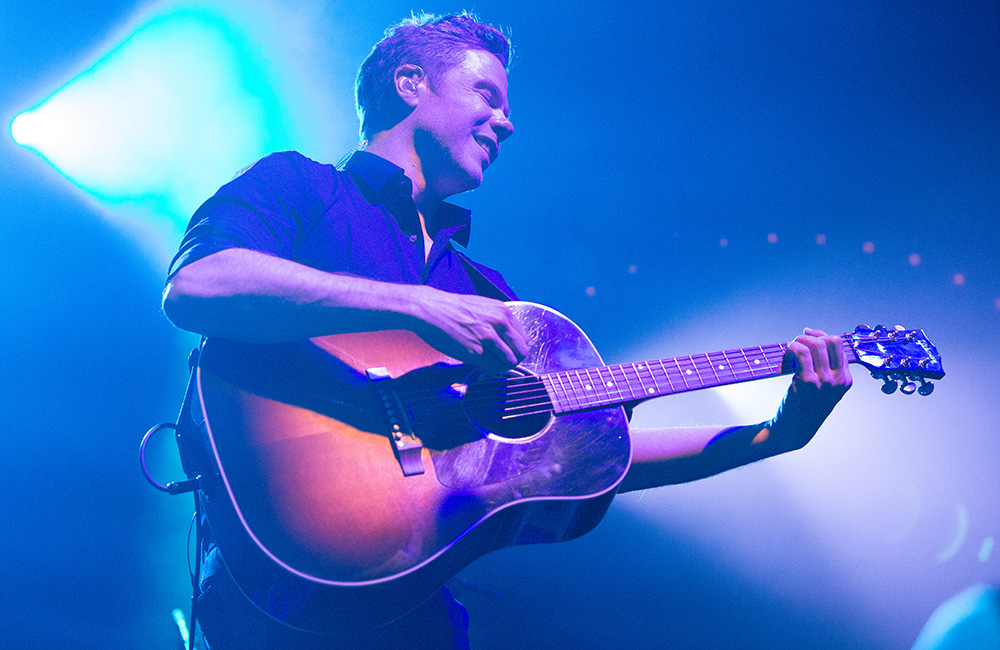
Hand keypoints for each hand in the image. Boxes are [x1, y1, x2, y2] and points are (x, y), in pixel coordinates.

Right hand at [407, 286, 529, 374]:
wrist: (429, 308)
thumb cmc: (452, 308)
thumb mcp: (483, 306)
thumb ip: (498, 320)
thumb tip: (509, 338)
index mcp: (502, 312)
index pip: (524, 338)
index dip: (517, 348)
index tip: (509, 352)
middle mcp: (498, 323)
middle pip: (521, 352)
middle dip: (513, 360)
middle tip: (502, 362)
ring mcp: (487, 338)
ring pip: (509, 362)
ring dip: (502, 367)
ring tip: (491, 363)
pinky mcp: (474, 351)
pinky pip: (492, 368)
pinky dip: (489, 370)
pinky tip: (481, 364)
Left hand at [774, 327, 852, 447]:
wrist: (794, 429)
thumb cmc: (806, 406)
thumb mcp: (826, 389)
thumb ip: (827, 370)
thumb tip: (817, 340)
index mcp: (846, 380)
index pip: (839, 346)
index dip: (822, 336)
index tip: (808, 336)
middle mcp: (838, 380)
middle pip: (831, 341)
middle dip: (812, 336)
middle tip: (798, 341)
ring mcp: (824, 382)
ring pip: (816, 344)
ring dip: (799, 340)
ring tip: (790, 346)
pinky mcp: (807, 382)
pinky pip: (801, 353)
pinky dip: (792, 347)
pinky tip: (786, 353)